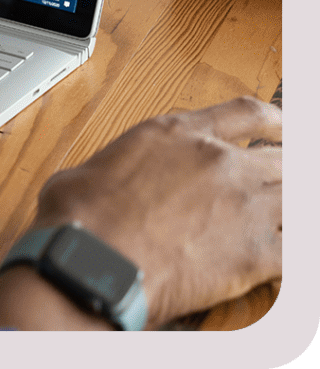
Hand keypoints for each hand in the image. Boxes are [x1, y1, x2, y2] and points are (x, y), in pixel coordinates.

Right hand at [29, 96, 282, 328]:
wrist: (93, 259)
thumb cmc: (82, 216)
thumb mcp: (95, 168)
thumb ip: (123, 167)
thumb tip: (111, 182)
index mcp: (177, 134)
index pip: (245, 113)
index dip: (275, 120)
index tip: (284, 127)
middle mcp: (218, 162)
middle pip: (282, 159)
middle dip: (286, 173)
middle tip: (283, 183)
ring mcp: (243, 206)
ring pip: (295, 200)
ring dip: (288, 211)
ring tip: (280, 222)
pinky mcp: (256, 254)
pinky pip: (297, 252)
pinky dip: (290, 257)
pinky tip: (281, 265)